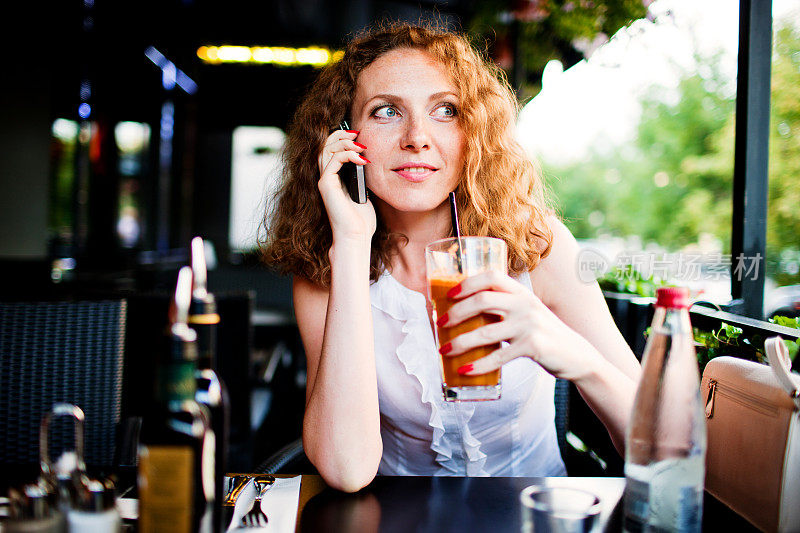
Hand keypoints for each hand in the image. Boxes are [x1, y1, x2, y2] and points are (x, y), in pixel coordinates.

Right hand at [317, 129, 375, 242]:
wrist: (356, 235)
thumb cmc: (362, 220)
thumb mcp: (365, 193)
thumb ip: (363, 178)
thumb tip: (368, 161)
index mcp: (334, 178)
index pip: (332, 150)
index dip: (343, 138)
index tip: (360, 135)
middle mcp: (326, 178)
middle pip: (325, 145)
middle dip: (341, 135)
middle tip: (358, 133)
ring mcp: (324, 181)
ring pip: (326, 149)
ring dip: (344, 142)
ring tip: (360, 144)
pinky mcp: (326, 185)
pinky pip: (333, 160)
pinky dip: (347, 155)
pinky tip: (361, 159)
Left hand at [437, 271, 598, 381]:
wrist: (577, 356)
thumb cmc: (543, 334)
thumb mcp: (526, 313)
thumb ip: (503, 309)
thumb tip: (465, 314)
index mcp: (521, 292)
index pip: (491, 277)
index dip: (467, 283)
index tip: (449, 294)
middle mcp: (525, 304)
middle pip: (482, 301)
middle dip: (456, 312)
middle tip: (441, 324)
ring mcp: (530, 325)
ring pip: (485, 332)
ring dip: (460, 342)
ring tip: (444, 350)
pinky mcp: (533, 346)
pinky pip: (498, 356)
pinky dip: (478, 365)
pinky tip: (464, 370)